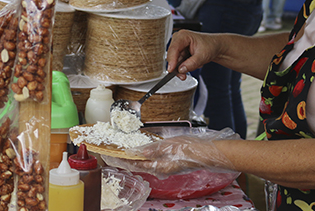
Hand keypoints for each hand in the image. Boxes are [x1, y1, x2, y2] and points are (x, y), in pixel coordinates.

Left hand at [102, 130, 239, 176]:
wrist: (207, 153)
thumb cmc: (191, 150)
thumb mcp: (170, 146)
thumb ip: (154, 149)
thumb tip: (138, 152)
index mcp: (157, 167)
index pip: (132, 164)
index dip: (119, 159)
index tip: (107, 155)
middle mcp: (158, 168)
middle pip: (135, 164)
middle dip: (122, 158)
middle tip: (109, 151)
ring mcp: (163, 165)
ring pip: (141, 162)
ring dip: (131, 156)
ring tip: (120, 149)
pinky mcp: (167, 161)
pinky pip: (150, 159)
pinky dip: (141, 154)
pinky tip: (138, 148)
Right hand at [166, 30, 220, 79]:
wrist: (215, 46)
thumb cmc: (210, 46)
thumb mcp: (203, 56)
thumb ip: (192, 63)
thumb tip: (181, 69)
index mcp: (183, 36)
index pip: (173, 48)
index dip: (171, 60)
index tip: (171, 70)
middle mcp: (178, 40)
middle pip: (172, 56)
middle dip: (177, 67)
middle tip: (183, 76)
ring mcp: (179, 46)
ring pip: (174, 61)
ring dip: (183, 68)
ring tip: (195, 66)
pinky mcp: (180, 52)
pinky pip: (178, 63)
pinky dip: (185, 67)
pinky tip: (194, 64)